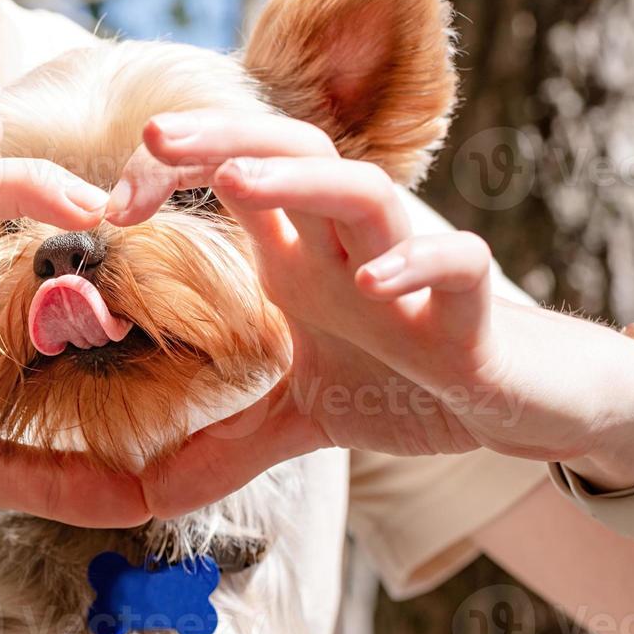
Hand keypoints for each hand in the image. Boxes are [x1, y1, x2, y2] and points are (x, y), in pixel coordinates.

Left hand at [104, 110, 633, 515]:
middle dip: (224, 135)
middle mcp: (351, 245)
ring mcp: (413, 268)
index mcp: (305, 254)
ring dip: (304, 178)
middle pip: (291, 148)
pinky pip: (455, 263)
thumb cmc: (414, 385)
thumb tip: (145, 498)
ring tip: (239, 180)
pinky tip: (375, 288)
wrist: (523, 405)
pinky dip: (419, 265)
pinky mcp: (473, 310)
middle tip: (152, 140)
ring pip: (366, 189)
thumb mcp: (301, 418)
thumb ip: (226, 449)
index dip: (175, 174)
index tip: (110, 206)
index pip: (236, 177)